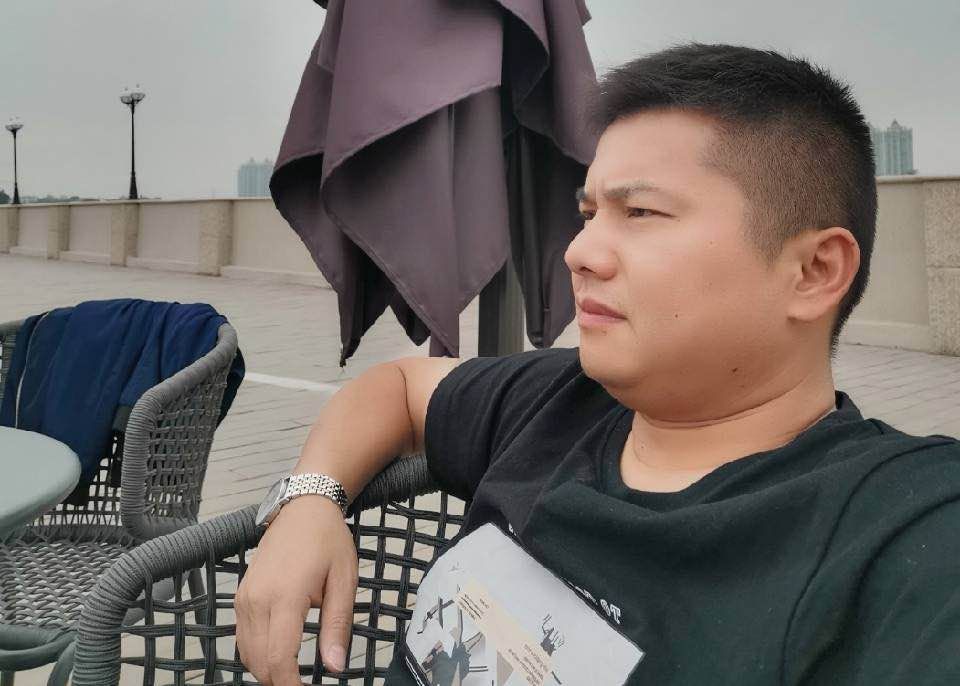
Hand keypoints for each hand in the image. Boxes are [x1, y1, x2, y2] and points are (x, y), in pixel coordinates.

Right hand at [236, 496, 357, 685]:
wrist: (303, 508)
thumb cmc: (327, 540)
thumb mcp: (344, 581)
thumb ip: (337, 626)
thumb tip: (335, 667)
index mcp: (285, 596)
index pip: (279, 658)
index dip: (291, 685)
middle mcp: (257, 599)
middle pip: (259, 662)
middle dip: (279, 680)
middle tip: (303, 683)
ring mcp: (245, 597)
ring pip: (246, 653)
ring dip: (267, 669)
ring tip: (294, 671)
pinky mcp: (241, 595)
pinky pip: (242, 636)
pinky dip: (258, 652)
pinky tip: (280, 651)